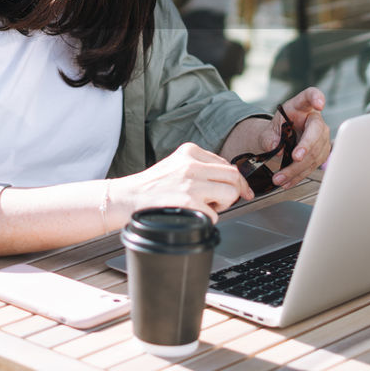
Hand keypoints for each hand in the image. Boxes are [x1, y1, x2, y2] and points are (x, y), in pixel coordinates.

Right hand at [114, 142, 251, 223]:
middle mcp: (191, 164)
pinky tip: (193, 215)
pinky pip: (214, 214)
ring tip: (206, 206)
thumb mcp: (176, 165)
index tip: (242, 190)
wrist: (127, 197)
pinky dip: (208, 219)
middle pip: (233, 176)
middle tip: (224, 201)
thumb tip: (229, 180)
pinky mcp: (187, 202)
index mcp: (189, 151)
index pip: (227, 164)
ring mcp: (190, 184)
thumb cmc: (152, 185)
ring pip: (229, 193)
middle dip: (235, 191)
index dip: (237, 181)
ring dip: (223, 205)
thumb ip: (200, 167)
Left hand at [268, 87, 331, 188]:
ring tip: (280, 178)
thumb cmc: (278, 129)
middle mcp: (315, 120)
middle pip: (316, 131)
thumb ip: (269, 137)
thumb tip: (276, 148)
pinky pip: (312, 166)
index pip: (311, 96)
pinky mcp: (321, 153)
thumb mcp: (268, 130)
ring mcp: (321, 137)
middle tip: (295, 158)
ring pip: (315, 153)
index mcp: (301, 106)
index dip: (317, 98)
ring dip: (298, 168)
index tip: (319, 103)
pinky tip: (287, 182)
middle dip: (306, 146)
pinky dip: (298, 176)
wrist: (281, 139)